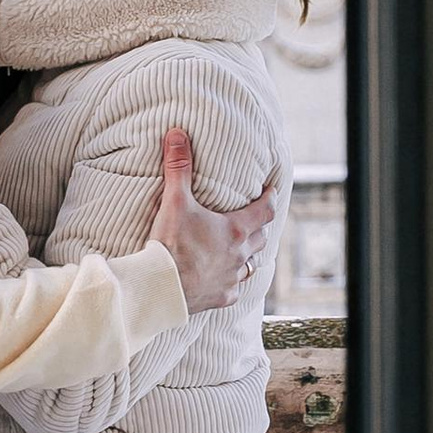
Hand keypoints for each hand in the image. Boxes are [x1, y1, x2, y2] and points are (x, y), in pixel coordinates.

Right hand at [150, 125, 277, 313]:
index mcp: (235, 230)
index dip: (270, 197)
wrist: (161, 287)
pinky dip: (231, 282)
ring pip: (250, 265)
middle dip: (259, 226)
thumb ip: (178, 167)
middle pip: (261, 238)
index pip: (265, 210)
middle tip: (254, 218)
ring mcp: (231, 278)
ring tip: (241, 249)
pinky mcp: (221, 298)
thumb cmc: (171, 244)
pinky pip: (234, 289)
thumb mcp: (174, 201)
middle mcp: (239, 255)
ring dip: (248, 255)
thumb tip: (177, 134)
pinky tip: (223, 280)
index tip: (271, 190)